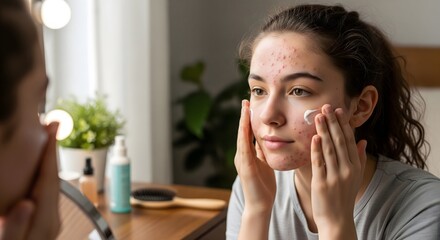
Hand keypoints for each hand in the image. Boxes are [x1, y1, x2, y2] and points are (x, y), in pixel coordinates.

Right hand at [0, 122, 60, 239]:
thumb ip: (16, 229)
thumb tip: (28, 202)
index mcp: (43, 221)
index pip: (48, 178)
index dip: (49, 151)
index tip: (52, 126)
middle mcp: (50, 218)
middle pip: (52, 177)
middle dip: (51, 151)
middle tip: (50, 125)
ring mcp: (48, 221)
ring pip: (49, 184)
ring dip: (47, 161)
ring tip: (44, 140)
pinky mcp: (43, 224)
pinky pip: (44, 193)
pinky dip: (42, 177)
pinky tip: (36, 170)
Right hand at [235, 100, 274, 239]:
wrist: (261, 205)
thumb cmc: (264, 186)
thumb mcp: (264, 164)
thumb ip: (261, 152)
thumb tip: (264, 140)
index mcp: (247, 155)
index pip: (248, 133)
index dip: (248, 119)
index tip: (250, 105)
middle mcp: (241, 156)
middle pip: (242, 132)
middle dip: (244, 116)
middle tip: (245, 100)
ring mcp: (241, 161)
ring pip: (241, 137)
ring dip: (242, 122)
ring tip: (244, 108)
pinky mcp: (245, 167)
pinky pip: (244, 148)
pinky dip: (244, 136)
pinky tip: (245, 126)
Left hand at [310, 104, 366, 237]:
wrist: (337, 220)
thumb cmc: (343, 197)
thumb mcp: (354, 177)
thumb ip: (358, 158)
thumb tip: (363, 140)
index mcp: (354, 166)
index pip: (348, 141)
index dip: (343, 125)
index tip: (338, 111)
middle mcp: (347, 170)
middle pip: (339, 142)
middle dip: (333, 123)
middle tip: (327, 107)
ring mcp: (335, 177)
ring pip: (329, 149)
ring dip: (324, 131)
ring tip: (319, 116)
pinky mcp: (322, 183)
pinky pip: (319, 163)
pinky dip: (317, 150)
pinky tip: (314, 137)